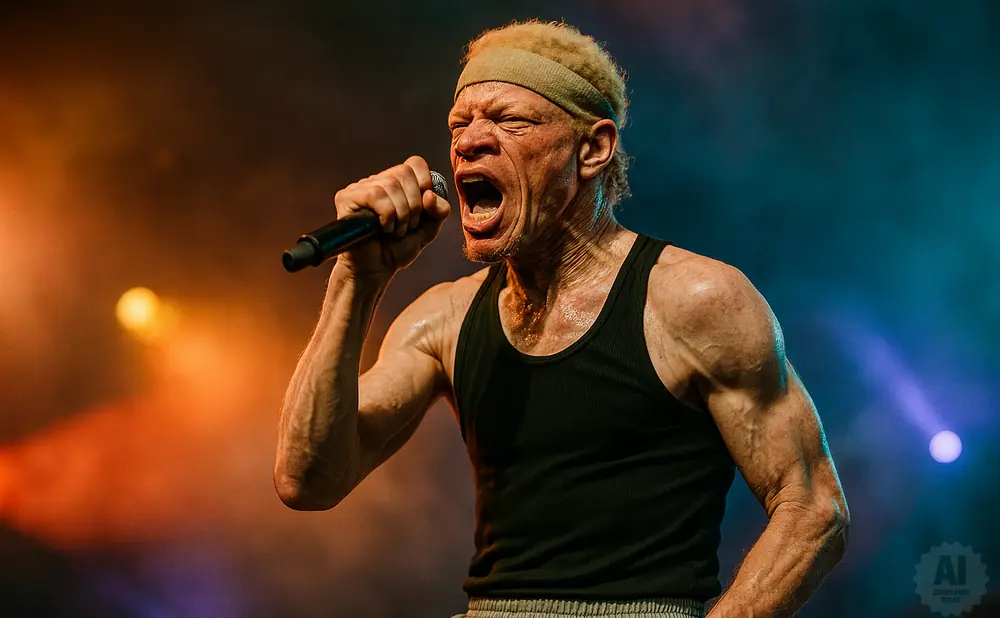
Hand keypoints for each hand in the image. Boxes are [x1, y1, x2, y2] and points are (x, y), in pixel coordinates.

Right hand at [332, 155, 450, 277]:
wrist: (376, 270)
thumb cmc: (396, 249)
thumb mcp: (428, 229)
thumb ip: (439, 211)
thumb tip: (430, 195)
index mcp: (396, 183)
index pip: (415, 163)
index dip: (425, 184)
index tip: (423, 209)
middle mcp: (377, 181)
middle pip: (403, 172)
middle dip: (414, 205)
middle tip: (407, 226)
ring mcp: (360, 188)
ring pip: (390, 184)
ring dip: (400, 214)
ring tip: (395, 231)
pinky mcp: (346, 198)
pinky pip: (375, 195)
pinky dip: (386, 215)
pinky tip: (382, 228)